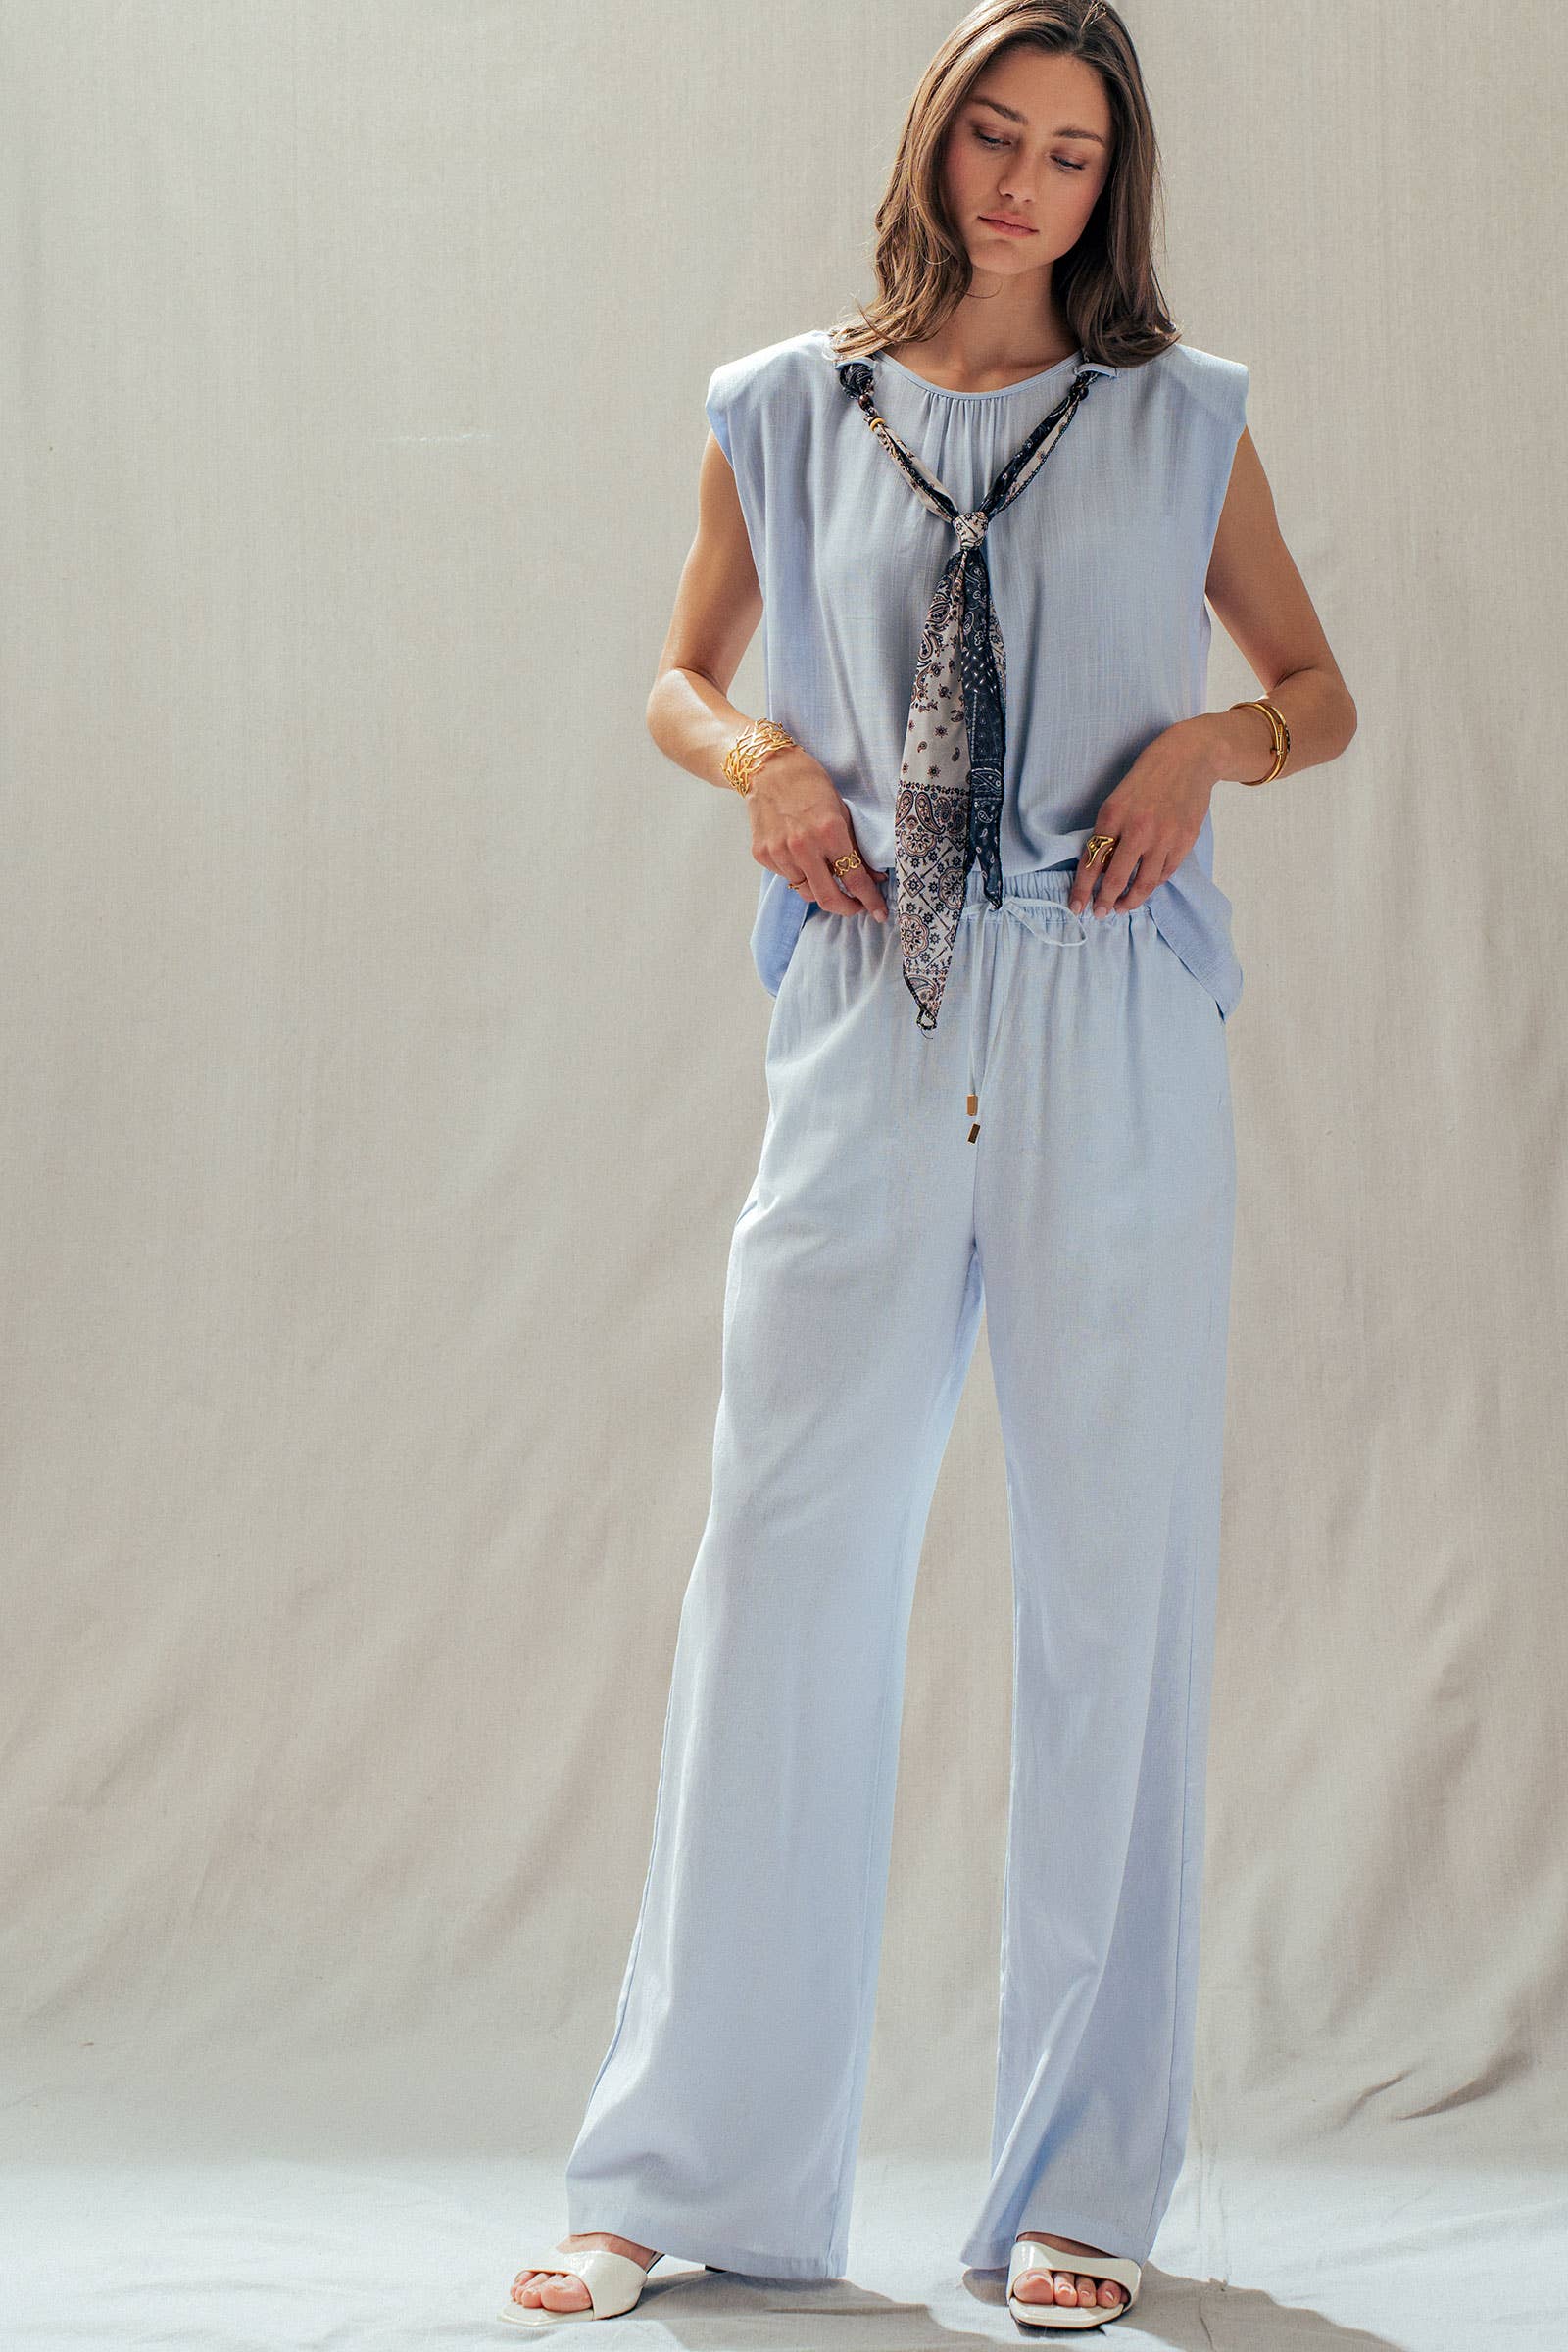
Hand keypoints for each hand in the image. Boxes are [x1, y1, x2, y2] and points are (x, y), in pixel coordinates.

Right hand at [746, 749, 886, 921]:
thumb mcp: (841, 813)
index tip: (879, 912)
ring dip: (820, 887)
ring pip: (806, 891)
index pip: (855, 879)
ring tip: (824, 870)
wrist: (768, 768)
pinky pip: (787, 877)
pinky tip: (798, 853)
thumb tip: (873, 878)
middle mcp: (803, 846)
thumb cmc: (809, 785)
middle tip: (856, 907)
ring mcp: (779, 852)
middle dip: (847, 908)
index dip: (870, 900)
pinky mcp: (762, 854)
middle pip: (828, 899)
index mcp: (829, 832)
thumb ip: (855, 848)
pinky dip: (798, 873)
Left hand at [1068, 717, 1220, 915]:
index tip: (1076, 907)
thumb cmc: (1147, 777)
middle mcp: (1138, 829)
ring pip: (1143, 883)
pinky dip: (1152, 885)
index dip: (1082, 889)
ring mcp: (1164, 837)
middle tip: (1099, 914)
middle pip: (1116, 879)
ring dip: (1130, 901)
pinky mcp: (1184, 841)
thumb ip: (1108, 832)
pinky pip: (1164, 874)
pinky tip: (1144, 888)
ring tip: (1122, 907)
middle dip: (1104, 902)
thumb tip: (1099, 869)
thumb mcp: (1117, 799)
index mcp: (1113, 815)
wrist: (1189, 758)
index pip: (1092, 862)